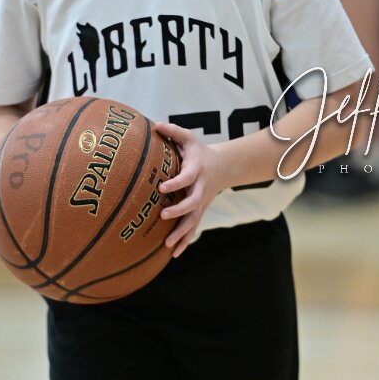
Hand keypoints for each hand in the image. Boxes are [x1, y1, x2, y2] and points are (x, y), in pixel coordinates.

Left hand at [153, 122, 229, 257]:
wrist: (223, 167)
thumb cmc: (199, 152)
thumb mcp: (189, 138)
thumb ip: (173, 131)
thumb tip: (155, 124)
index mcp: (197, 171)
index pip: (187, 178)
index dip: (176, 182)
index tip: (161, 186)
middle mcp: (201, 189)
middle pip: (193, 203)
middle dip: (179, 211)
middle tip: (163, 215)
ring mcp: (202, 203)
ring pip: (194, 221)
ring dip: (181, 233)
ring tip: (167, 245)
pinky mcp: (200, 212)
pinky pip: (193, 228)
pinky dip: (185, 242)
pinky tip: (174, 254)